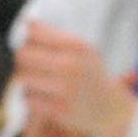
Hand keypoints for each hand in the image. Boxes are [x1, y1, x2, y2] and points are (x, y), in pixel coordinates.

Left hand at [14, 22, 137, 136]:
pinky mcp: (59, 109)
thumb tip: (27, 24)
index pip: (33, 35)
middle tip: (33, 70)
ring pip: (23, 79)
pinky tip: (43, 99)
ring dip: (28, 82)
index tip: (35, 51)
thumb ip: (55, 36)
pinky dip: (32, 100)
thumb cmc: (93, 78)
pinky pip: (29, 99)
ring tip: (40, 85)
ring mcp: (64, 88)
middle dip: (23, 63)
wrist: (114, 112)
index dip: (28, 43)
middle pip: (23, 56)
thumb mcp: (83, 51)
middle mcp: (70, 64)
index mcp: (76, 45)